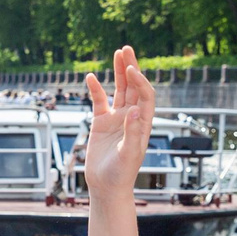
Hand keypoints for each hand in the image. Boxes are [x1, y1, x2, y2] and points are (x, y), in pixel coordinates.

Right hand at [81, 46, 155, 199]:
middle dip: (131, 67)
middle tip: (127, 49)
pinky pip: (99, 101)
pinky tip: (90, 77)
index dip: (140, 81)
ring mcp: (117, 118)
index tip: (131, 70)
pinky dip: (95, 89)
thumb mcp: (129, 154)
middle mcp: (132, 117)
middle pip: (134, 87)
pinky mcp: (101, 122)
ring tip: (118, 52)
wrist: (106, 186)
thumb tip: (135, 110)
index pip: (145, 95)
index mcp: (143, 123)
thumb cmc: (121, 174)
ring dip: (119, 72)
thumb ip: (133, 132)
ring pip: (120, 89)